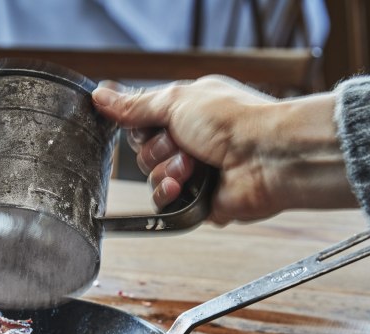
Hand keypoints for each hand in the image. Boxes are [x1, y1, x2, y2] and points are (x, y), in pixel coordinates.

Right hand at [92, 77, 357, 224]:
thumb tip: (101, 94)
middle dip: (158, 149)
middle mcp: (190, 141)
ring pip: (152, 178)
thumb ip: (136, 104)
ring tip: (191, 165)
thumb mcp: (177, 100)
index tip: (141, 123)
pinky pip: (164, 202)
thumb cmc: (235, 121)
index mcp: (187, 111)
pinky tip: (184, 185)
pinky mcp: (198, 201)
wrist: (268, 157)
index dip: (138, 124)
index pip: (142, 120)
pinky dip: (170, 193)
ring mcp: (194, 172)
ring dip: (166, 170)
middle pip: (143, 152)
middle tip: (183, 143)